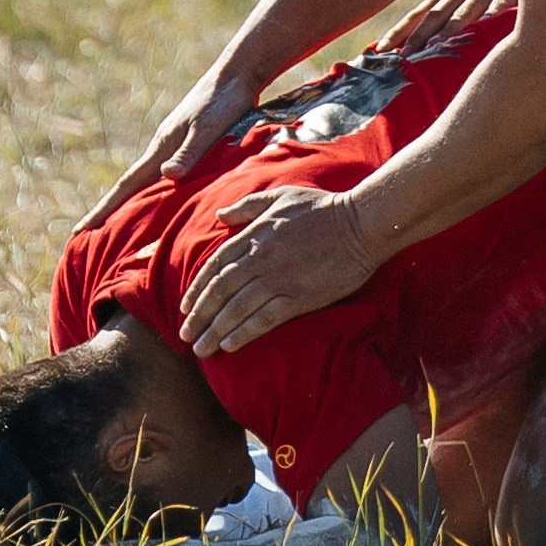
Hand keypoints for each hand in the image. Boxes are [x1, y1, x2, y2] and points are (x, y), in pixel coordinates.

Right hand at [72, 55, 262, 233]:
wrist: (236, 74)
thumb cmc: (224, 101)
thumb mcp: (208, 128)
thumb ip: (189, 152)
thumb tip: (166, 176)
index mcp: (161, 148)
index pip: (127, 185)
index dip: (104, 209)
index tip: (80, 230)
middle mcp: (162, 149)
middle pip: (130, 187)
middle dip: (108, 212)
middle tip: (85, 237)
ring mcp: (174, 146)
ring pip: (147, 182)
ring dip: (130, 205)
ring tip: (117, 230)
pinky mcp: (189, 144)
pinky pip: (166, 177)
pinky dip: (155, 194)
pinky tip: (160, 203)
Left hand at [179, 182, 379, 356]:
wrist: (360, 223)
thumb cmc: (322, 207)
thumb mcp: (280, 196)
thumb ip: (247, 206)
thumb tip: (220, 214)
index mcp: (254, 235)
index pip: (215, 266)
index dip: (197, 288)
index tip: (185, 307)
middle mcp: (260, 259)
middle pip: (220, 291)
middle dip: (199, 316)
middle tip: (185, 335)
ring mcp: (278, 279)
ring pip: (236, 309)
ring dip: (215, 330)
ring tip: (201, 349)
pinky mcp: (299, 296)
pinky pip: (264, 319)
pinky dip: (244, 333)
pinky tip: (230, 346)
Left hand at [375, 0, 516, 56]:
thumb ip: (448, 13)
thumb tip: (426, 43)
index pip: (419, 13)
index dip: (400, 31)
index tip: (380, 49)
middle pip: (436, 14)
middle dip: (419, 35)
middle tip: (404, 56)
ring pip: (466, 8)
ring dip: (452, 25)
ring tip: (438, 43)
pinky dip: (497, 9)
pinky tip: (491, 21)